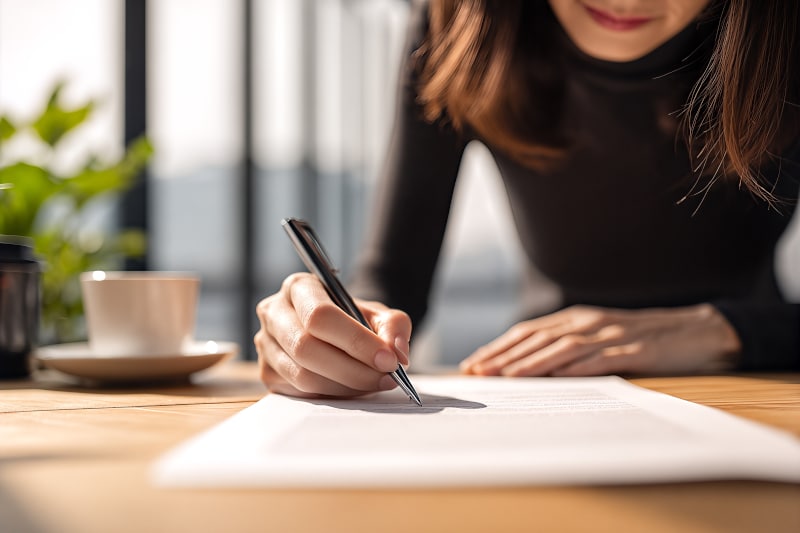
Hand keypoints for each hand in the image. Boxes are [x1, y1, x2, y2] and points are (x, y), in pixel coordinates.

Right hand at [254, 273, 411, 397]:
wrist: (336, 330)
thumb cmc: (354, 319)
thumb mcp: (379, 314)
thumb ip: (394, 327)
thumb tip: (396, 354)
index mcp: (298, 287)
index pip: (320, 316)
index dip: (355, 341)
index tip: (388, 360)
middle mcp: (273, 312)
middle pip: (306, 347)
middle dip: (353, 369)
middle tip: (386, 377)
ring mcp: (265, 344)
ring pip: (302, 374)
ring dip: (345, 385)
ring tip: (375, 383)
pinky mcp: (267, 373)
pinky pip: (300, 391)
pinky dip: (333, 394)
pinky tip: (354, 387)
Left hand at [459, 304, 740, 376]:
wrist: (697, 332)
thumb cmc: (643, 340)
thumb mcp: (601, 339)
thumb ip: (569, 348)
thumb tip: (528, 368)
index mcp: (577, 318)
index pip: (528, 332)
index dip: (498, 347)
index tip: (473, 364)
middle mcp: (589, 322)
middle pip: (538, 338)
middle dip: (504, 356)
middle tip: (478, 372)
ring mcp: (612, 335)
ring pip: (564, 347)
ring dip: (533, 362)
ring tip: (507, 377)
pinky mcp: (636, 350)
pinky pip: (602, 360)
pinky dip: (578, 368)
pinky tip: (558, 379)